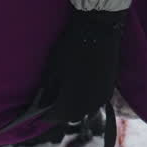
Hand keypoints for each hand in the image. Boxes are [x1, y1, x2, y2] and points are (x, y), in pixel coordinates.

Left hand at [35, 9, 125, 125]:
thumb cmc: (71, 47)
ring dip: (74, 108)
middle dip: (59, 113)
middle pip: (71, 116)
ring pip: (85, 110)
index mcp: (72, 101)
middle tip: (48, 107)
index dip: (44, 115)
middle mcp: (89, 104)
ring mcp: (102, 97)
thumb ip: (48, 89)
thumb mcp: (53, 68)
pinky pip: (96, 102)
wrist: (99, 30)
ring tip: (62, 101)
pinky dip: (85, 101)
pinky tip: (78, 94)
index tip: (36, 114)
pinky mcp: (111, 89)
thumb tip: (42, 103)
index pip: (55, 116)